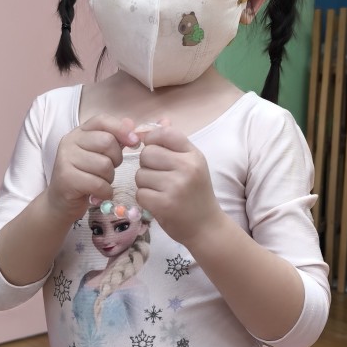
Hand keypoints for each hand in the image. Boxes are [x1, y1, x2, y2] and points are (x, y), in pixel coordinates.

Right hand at [47, 115, 137, 221]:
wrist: (61, 203)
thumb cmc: (84, 177)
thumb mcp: (98, 155)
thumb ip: (114, 139)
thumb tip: (131, 124)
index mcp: (78, 133)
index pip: (101, 120)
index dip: (121, 129)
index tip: (134, 142)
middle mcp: (69, 142)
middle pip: (107, 142)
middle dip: (117, 159)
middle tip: (109, 169)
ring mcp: (65, 160)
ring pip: (105, 165)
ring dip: (109, 178)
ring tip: (100, 182)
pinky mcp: (67, 179)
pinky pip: (98, 184)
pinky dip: (105, 192)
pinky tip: (100, 195)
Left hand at [135, 126, 221, 245]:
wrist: (206, 226)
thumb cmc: (196, 193)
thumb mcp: (192, 164)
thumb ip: (174, 143)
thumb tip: (160, 119)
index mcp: (194, 155)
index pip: (165, 133)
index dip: (152, 139)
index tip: (154, 150)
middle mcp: (187, 167)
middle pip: (147, 153)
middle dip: (147, 165)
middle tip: (159, 176)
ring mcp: (176, 186)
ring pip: (141, 174)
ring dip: (145, 184)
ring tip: (160, 191)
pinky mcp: (164, 204)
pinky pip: (140, 193)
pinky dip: (145, 199)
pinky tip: (157, 202)